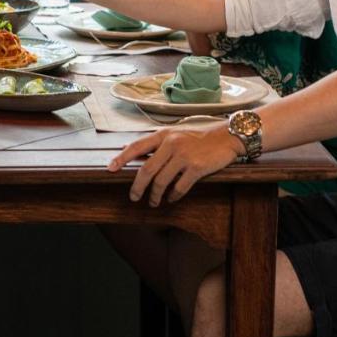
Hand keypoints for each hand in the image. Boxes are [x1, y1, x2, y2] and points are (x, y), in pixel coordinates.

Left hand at [107, 122, 242, 206]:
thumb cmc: (199, 137)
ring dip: (155, 195)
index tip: (110, 168)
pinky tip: (171, 198)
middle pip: (146, 170)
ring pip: (161, 181)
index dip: (121, 158)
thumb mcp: (176, 134)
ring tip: (153, 202)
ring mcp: (184, 156)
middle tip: (134, 197)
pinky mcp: (196, 168)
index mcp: (164, 135)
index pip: (136, 146)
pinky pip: (179, 187)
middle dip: (137, 187)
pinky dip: (173, 196)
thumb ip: (158, 143)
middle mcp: (171, 144)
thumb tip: (132, 153)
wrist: (226, 137)